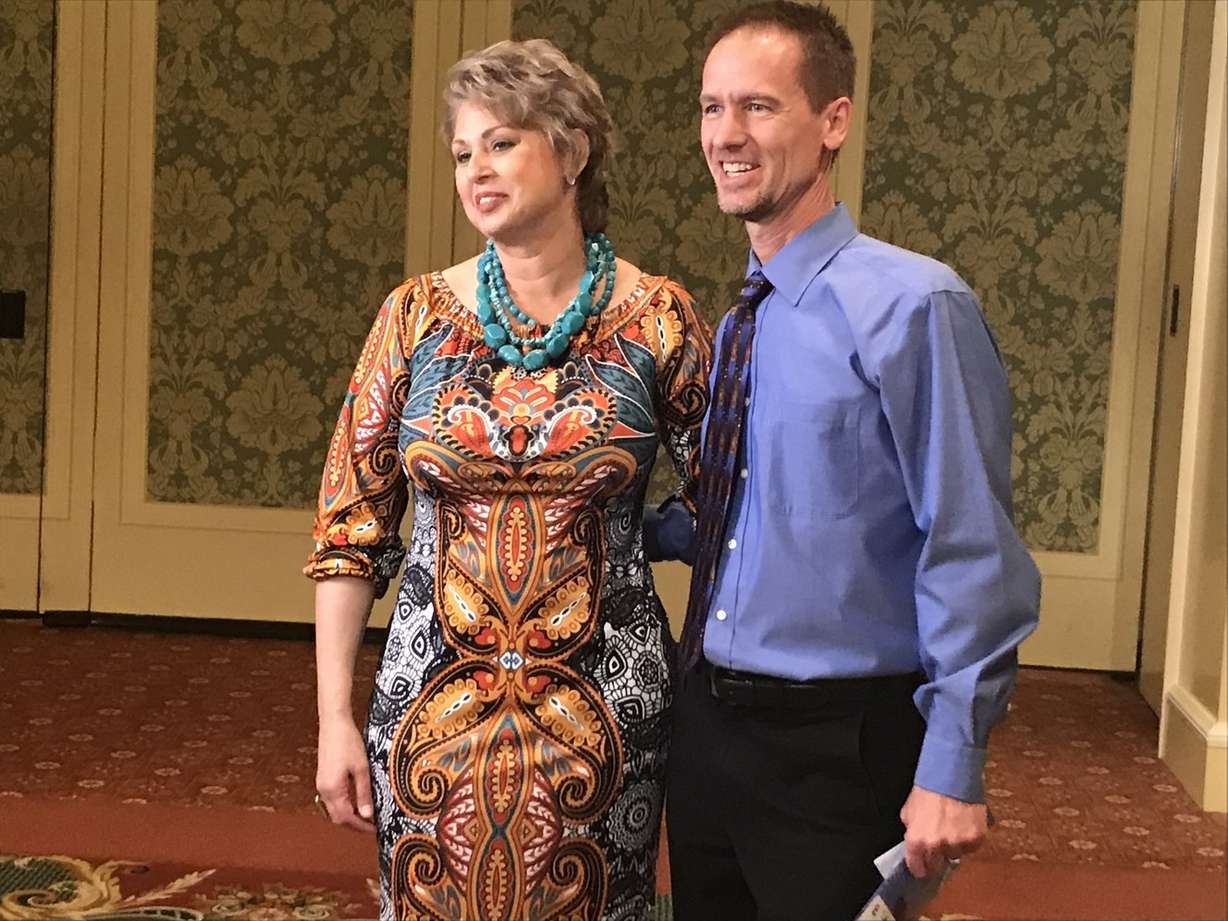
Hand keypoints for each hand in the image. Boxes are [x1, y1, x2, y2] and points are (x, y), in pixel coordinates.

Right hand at [316, 715, 375, 832]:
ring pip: (334, 809)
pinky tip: (357, 801)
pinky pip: (332, 799)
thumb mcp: (362, 768)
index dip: (360, 826)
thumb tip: (367, 815)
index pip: (346, 818)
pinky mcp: (323, 778)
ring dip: (349, 815)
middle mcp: (323, 790)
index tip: (374, 829)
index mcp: (332, 789)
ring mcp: (321, 784)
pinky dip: (344, 805)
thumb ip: (364, 793)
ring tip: (367, 814)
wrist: (334, 723)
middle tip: (372, 825)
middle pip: (338, 817)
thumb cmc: (348, 742)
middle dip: (354, 824)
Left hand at [900, 785, 987, 877]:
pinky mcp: (976, 839)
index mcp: (916, 840)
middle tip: (938, 843)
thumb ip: (911, 830)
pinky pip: (972, 847)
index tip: (921, 866)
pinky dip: (969, 839)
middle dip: (935, 857)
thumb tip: (914, 841)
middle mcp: (936, 846)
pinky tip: (964, 824)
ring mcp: (957, 844)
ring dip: (954, 846)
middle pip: (936, 865)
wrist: (951, 775)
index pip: (916, 867)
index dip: (919, 867)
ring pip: (956, 855)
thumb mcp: (909, 811)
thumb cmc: (928, 790)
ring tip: (952, 826)